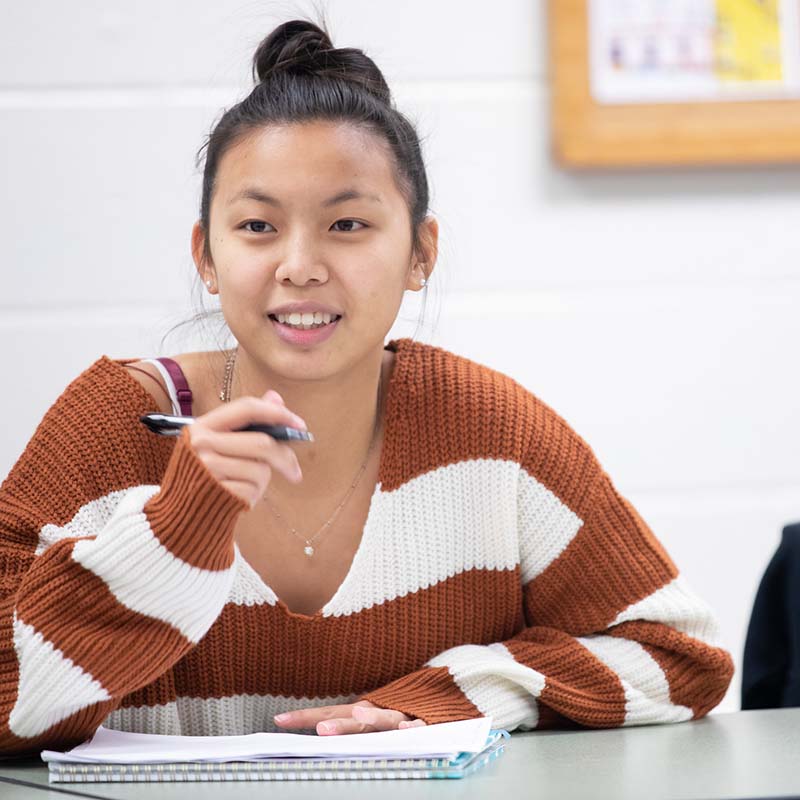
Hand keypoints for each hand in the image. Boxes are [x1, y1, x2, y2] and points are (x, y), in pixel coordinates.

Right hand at [188, 389, 306, 507]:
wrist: (177, 513)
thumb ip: (247, 421)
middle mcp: (201, 444)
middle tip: (295, 471)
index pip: (247, 408)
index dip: (278, 413)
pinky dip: (254, 496)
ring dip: (263, 480)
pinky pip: (253, 490)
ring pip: (260, 469)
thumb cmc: (204, 473)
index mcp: (202, 426)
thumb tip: (275, 397)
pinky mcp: (215, 493)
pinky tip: (239, 497)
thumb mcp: (217, 442)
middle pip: (262, 443)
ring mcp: (207, 469)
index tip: (300, 425)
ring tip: (247, 485)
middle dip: (285, 458)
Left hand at [273, 700, 425, 735]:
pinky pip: (419, 723)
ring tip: (358, 717)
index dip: (305, 716)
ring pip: (385, 717)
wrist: (440, 694)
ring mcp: (402, 714)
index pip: (329, 713)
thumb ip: (349, 726)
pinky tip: (405, 729)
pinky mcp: (426, 720)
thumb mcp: (372, 718)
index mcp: (361, 711)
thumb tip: (314, 734)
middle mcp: (378, 710)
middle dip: (337, 723)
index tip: (279, 720)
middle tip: (320, 730)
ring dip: (372, 718)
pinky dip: (413, 725)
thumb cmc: (400, 712)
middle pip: (354, 717)